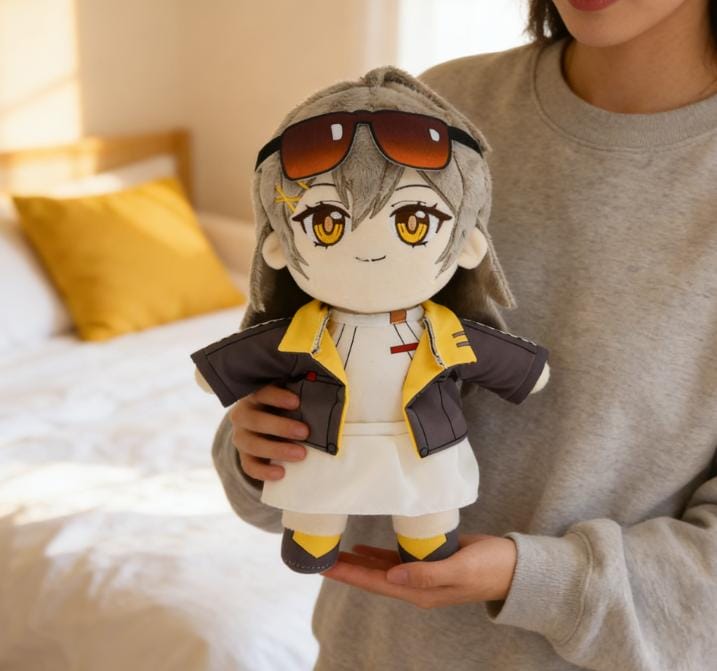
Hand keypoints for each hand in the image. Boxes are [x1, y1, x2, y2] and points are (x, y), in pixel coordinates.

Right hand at [230, 384, 309, 480]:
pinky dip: (264, 471)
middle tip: (305, 432)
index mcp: (253, 396)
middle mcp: (242, 416)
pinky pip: (249, 466)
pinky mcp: (243, 456)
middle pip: (256, 421)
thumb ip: (296, 400)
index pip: (262, 393)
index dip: (277, 397)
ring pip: (253, 445)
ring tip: (301, 454)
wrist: (261, 427)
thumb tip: (320, 402)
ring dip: (277, 450)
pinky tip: (281, 473)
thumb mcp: (283, 401)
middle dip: (281, 427)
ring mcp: (240, 437)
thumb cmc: (278, 409)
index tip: (297, 402)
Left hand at [322, 534, 516, 608]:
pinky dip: (378, 554)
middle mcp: (417, 585)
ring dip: (360, 562)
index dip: (350, 575)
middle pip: (373, 578)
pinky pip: (396, 559)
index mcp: (421, 591)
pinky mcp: (428, 560)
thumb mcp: (459, 569)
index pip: (376, 584)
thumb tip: (392, 578)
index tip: (325, 568)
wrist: (513, 566)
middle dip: (348, 569)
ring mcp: (422, 574)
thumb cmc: (489, 567)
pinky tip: (365, 548)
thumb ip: (427, 574)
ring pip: (382, 569)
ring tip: (336, 553)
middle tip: (320, 559)